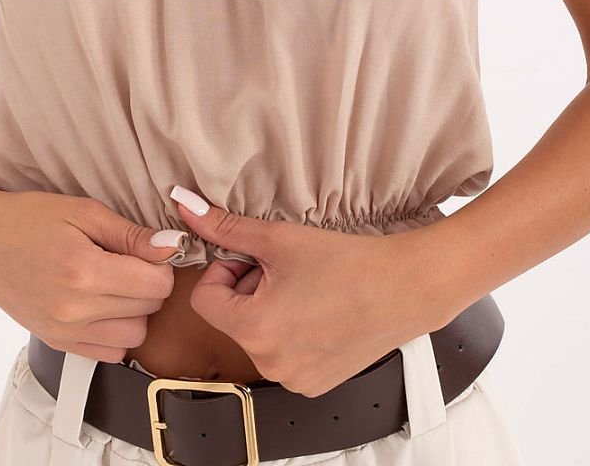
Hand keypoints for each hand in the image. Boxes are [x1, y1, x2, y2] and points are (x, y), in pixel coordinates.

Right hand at [0, 186, 186, 361]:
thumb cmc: (32, 216)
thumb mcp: (84, 211)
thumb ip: (131, 234)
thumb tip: (173, 246)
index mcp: (84, 271)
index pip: (156, 283)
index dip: (162, 263)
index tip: (149, 249)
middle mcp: (74, 309)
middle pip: (149, 309)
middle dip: (150, 283)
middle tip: (132, 260)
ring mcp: (63, 331)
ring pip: (134, 335)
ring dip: (136, 310)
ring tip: (118, 282)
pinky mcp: (56, 342)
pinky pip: (109, 353)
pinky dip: (116, 331)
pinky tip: (104, 304)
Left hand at [172, 188, 454, 396]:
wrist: (405, 287)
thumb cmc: (348, 262)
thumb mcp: (279, 238)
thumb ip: (225, 227)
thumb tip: (184, 205)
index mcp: (254, 329)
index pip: (205, 298)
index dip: (225, 270)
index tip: (256, 259)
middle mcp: (269, 364)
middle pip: (232, 317)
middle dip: (251, 288)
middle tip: (289, 269)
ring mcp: (293, 379)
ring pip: (258, 334)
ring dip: (272, 308)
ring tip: (310, 288)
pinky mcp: (315, 384)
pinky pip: (284, 354)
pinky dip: (294, 330)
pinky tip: (323, 310)